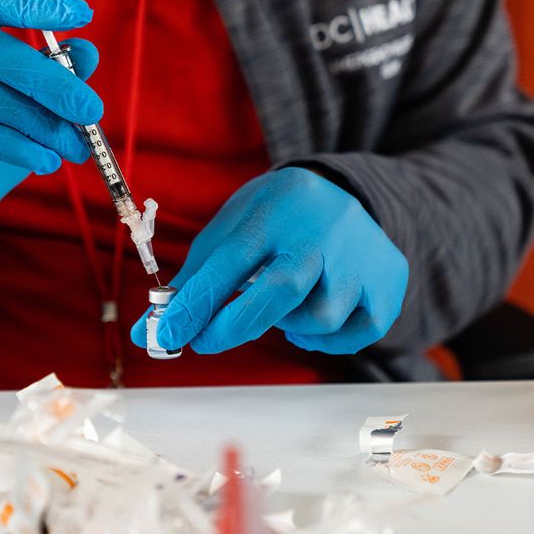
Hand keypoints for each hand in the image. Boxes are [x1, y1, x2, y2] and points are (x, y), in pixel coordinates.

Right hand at [0, 0, 100, 249]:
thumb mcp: (19, 100)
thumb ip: (49, 71)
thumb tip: (87, 52)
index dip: (34, 4)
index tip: (83, 14)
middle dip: (51, 81)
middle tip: (91, 111)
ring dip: (42, 124)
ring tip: (74, 148)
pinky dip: (19, 147)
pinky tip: (45, 162)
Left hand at [130, 167, 407, 354]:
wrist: (347, 192)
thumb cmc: (274, 221)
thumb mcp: (232, 230)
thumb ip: (193, 280)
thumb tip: (147, 331)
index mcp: (276, 209)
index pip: (232, 259)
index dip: (197, 302)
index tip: (168, 334)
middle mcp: (323, 231)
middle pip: (281, 288)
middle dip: (236, 324)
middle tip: (205, 341)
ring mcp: (361, 258)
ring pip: (319, 316)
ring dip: (287, 325)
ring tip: (277, 307)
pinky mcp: (386, 284)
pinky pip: (353, 333)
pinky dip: (324, 339)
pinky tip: (310, 317)